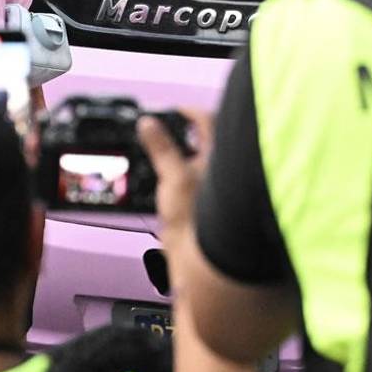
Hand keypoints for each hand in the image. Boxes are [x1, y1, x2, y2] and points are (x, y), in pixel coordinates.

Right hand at [138, 109, 212, 238]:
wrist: (202, 261)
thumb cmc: (198, 222)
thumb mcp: (173, 178)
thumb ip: (161, 148)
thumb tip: (148, 124)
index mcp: (220, 158)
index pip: (209, 122)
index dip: (191, 112)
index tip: (177, 110)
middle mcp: (223, 173)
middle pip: (209, 142)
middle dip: (189, 134)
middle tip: (170, 130)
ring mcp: (215, 191)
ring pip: (202, 164)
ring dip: (185, 156)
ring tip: (167, 155)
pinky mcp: (206, 207)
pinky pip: (194, 184)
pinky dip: (181, 178)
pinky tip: (169, 185)